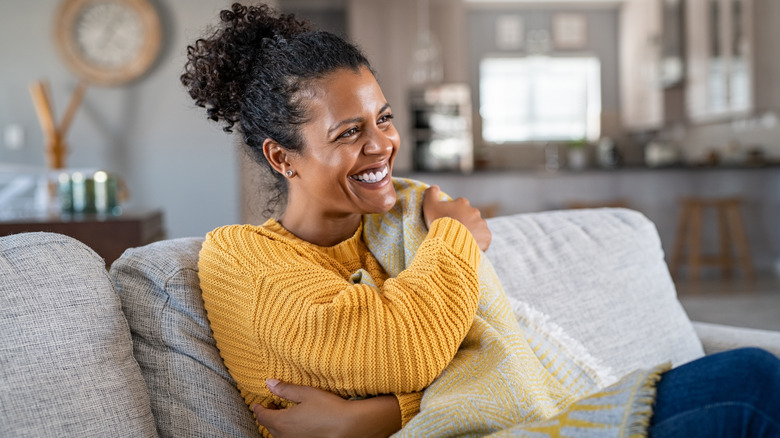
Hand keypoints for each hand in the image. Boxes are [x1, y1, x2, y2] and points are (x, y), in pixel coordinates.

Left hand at [253, 379, 400, 437]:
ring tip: (284, 413)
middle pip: (268, 426)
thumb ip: (285, 389)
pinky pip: (289, 437)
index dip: (258, 408)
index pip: (262, 416)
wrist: (348, 426)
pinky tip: (297, 422)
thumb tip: (269, 383)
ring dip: (277, 423)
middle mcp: (285, 435)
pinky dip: (287, 430)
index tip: (258, 403)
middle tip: (272, 404)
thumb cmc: (328, 408)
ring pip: (278, 434)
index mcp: (282, 421)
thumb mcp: (305, 393)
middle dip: (268, 415)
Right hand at [422, 185, 491, 250]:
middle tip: (454, 232)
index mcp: (462, 203)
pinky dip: (478, 241)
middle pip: (469, 216)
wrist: (450, 242)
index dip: (453, 213)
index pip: (459, 205)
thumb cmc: (439, 223)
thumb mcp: (429, 206)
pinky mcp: (486, 236)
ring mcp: (481, 224)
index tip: (448, 221)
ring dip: (471, 232)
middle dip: (463, 222)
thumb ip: (431, 194)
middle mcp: (474, 211)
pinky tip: (470, 246)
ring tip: (461, 241)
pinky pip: (483, 238)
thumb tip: (435, 187)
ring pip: (477, 227)